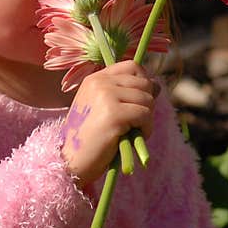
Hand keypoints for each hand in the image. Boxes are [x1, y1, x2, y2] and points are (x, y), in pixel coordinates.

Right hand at [61, 60, 159, 189]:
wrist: (70, 161)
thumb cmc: (89, 138)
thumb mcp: (106, 109)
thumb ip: (128, 94)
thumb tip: (157, 85)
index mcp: (95, 79)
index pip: (132, 66)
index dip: (143, 82)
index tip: (139, 102)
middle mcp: (100, 82)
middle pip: (144, 83)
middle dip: (146, 104)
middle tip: (135, 123)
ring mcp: (106, 96)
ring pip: (147, 99)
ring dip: (147, 119)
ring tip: (132, 132)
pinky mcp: (113, 114)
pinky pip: (145, 115)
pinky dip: (146, 129)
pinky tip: (131, 138)